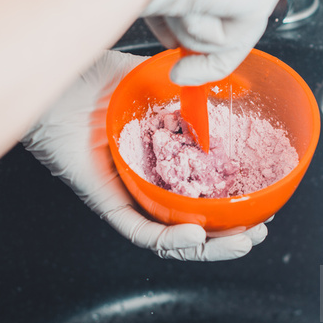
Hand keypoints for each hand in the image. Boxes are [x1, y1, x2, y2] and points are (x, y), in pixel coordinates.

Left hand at [21, 50, 267, 260]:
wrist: (57, 76)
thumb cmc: (93, 77)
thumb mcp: (157, 80)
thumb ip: (194, 85)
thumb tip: (238, 82)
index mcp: (162, 157)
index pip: (203, 189)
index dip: (234, 199)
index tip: (264, 199)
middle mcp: (148, 180)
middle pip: (193, 219)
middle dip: (229, 233)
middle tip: (259, 229)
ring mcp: (128, 193)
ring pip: (170, 235)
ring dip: (208, 245)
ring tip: (239, 242)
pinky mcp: (105, 201)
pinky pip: (139, 230)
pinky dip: (169, 238)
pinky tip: (195, 234)